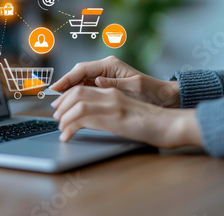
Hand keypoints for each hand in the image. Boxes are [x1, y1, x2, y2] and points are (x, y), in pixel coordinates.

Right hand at [50, 56, 179, 107]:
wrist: (163, 97)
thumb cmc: (151, 92)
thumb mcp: (133, 88)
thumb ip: (113, 84)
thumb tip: (96, 81)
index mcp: (110, 65)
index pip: (81, 69)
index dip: (66, 79)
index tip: (55, 88)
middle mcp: (104, 68)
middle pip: (77, 74)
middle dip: (65, 85)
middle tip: (54, 99)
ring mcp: (104, 76)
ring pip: (80, 81)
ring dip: (69, 91)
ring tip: (59, 103)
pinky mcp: (104, 84)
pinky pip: (86, 87)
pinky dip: (77, 95)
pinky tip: (71, 103)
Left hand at [51, 85, 201, 147]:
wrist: (168, 125)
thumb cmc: (149, 121)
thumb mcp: (125, 109)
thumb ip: (108, 107)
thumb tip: (89, 116)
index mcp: (112, 91)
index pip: (81, 87)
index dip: (65, 95)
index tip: (57, 105)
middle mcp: (110, 94)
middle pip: (75, 92)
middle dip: (61, 105)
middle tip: (55, 117)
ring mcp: (112, 105)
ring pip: (77, 105)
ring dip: (64, 117)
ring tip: (61, 128)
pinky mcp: (114, 118)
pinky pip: (83, 120)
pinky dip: (70, 128)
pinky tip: (67, 136)